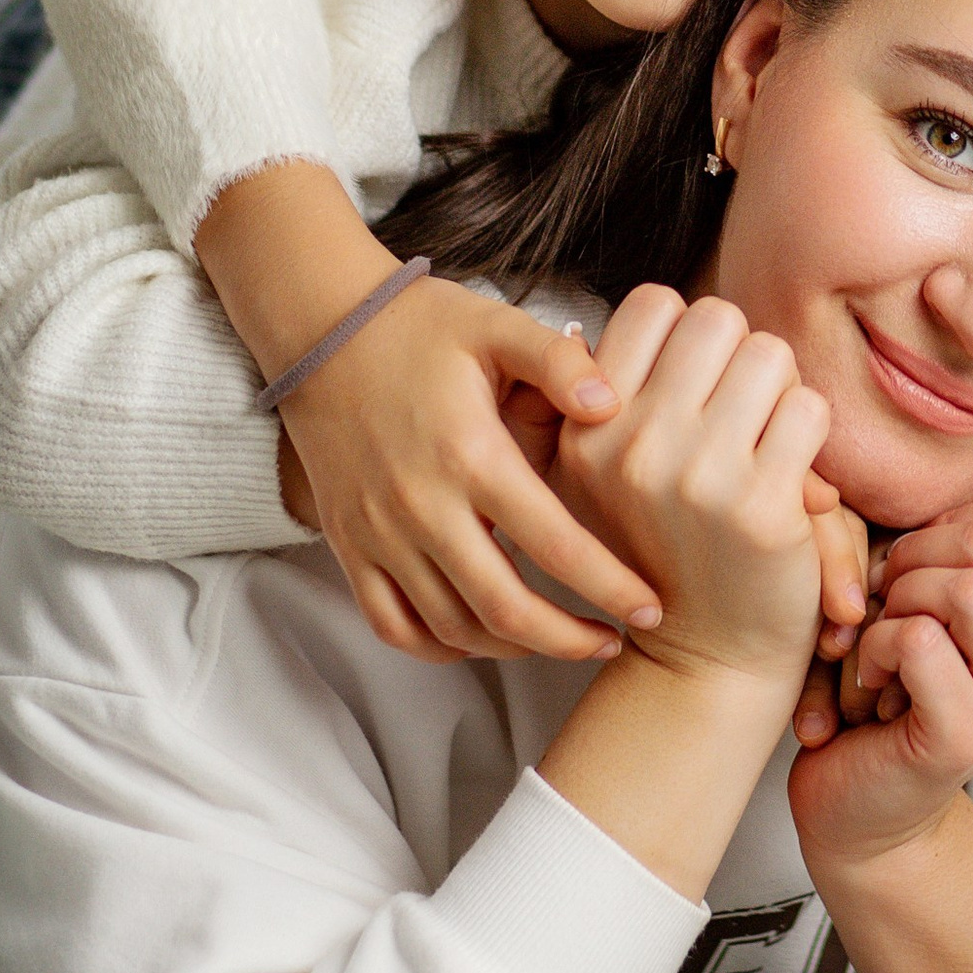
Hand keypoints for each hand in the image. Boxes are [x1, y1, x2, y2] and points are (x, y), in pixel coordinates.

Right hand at [277, 275, 660, 662]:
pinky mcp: (349, 546)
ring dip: (512, 647)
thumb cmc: (421, 325)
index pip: (553, 544)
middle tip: (615, 642)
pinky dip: (440, 646)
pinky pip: (393, 624)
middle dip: (567, 639)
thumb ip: (557, 361)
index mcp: (471, 454)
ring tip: (560, 639)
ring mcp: (380, 534)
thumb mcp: (496, 325)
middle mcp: (422, 507)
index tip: (648, 607)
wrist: (323, 331)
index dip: (609, 585)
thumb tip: (612, 404)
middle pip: (504, 608)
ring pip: (451, 627)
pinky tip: (482, 637)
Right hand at [556, 285, 829, 690]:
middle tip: (738, 413)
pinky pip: (810, 409)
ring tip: (763, 443)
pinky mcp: (760, 505)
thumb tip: (611, 326)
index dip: (687, 336)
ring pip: (769, 354)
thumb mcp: (608, 473)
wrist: (708, 658)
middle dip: (739, 355)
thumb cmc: (669, 545)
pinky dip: (812, 434)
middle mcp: (630, 446)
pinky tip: (791, 476)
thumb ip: (611, 394)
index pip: (653, 303)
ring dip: (780, 392)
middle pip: (717, 318)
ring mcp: (695, 475)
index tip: (693, 388)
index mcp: (588, 428)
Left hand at [794, 495, 972, 746]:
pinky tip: (874, 674)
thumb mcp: (964, 611)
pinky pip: (919, 639)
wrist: (873, 799)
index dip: (960, 517)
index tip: (931, 562)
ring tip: (888, 632)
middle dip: (920, 552)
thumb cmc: (910, 684)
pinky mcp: (967, 736)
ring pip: (966, 586)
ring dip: (902, 597)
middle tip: (894, 596)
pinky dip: (877, 643)